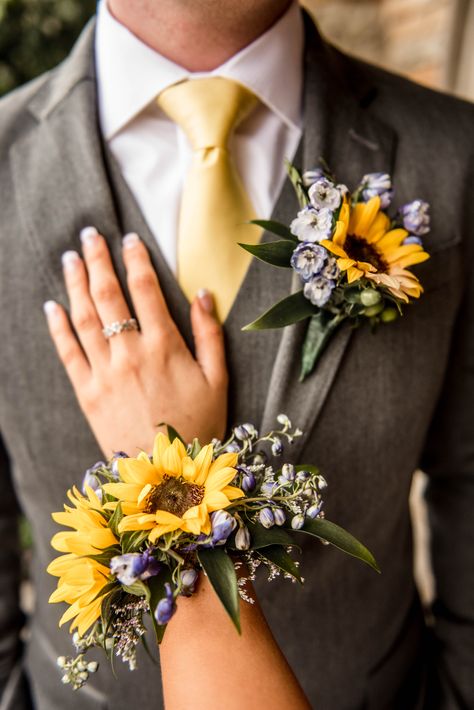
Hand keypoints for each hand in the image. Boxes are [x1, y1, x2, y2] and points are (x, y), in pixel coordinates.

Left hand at [44, 228, 227, 456]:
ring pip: (85, 318)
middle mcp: (130, 353)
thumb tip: (204, 293)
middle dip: (98, 261)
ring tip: (70, 258)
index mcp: (164, 346)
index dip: (135, 259)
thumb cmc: (199, 425)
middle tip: (89, 234)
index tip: (128, 239)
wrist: (167, 474)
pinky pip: (69, 353)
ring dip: (75, 284)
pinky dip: (59, 327)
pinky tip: (53, 305)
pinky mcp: (88, 393)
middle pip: (109, 296)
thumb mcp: (218, 379)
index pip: (145, 289)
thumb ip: (210, 333)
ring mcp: (105, 372)